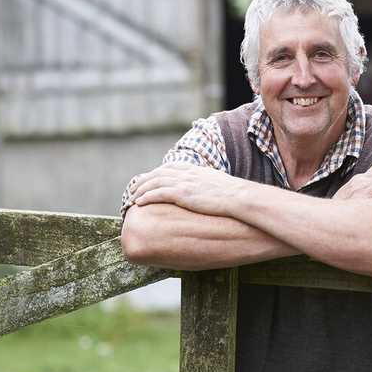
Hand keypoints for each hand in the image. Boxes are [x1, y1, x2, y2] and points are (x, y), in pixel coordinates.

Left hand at [128, 163, 245, 216]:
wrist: (240, 197)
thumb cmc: (234, 195)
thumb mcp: (218, 184)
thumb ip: (207, 185)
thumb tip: (207, 194)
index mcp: (195, 170)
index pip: (169, 168)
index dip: (156, 173)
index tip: (148, 179)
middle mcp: (187, 173)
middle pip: (158, 173)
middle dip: (144, 180)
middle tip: (133, 187)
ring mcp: (184, 182)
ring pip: (154, 182)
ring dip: (141, 189)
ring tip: (132, 196)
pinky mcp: (183, 193)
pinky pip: (158, 193)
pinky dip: (146, 196)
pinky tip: (139, 202)